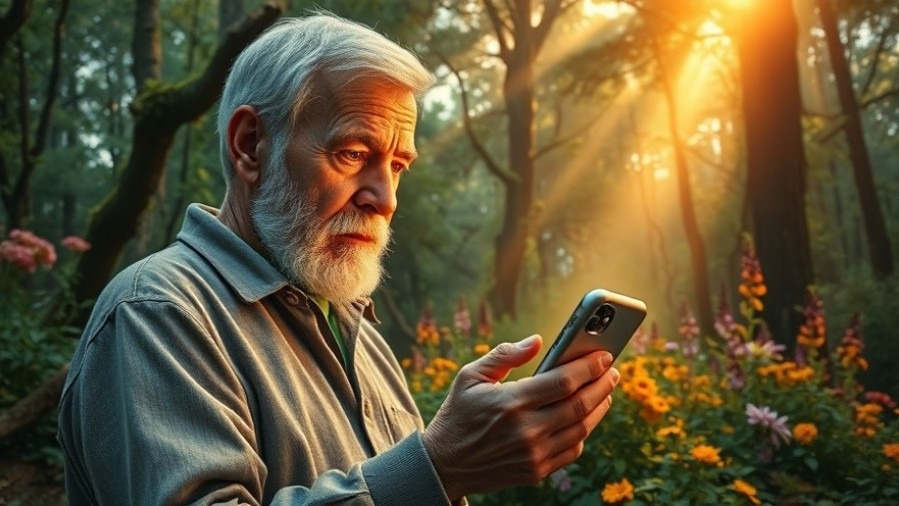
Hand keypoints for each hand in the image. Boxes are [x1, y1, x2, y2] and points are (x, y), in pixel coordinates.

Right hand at [422, 335, 619, 500]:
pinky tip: (586, 417)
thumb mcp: (470, 377)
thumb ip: (504, 355)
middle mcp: (526, 430)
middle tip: (611, 370)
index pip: (562, 381)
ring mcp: (534, 454)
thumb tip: (537, 341)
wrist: (444, 464)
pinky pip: (572, 451)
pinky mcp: (536, 471)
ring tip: (605, 390)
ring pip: (581, 429)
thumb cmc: (457, 414)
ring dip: (599, 407)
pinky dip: (584, 432)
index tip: (604, 355)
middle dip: (602, 384)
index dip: (588, 366)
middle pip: (579, 405)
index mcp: (510, 402)